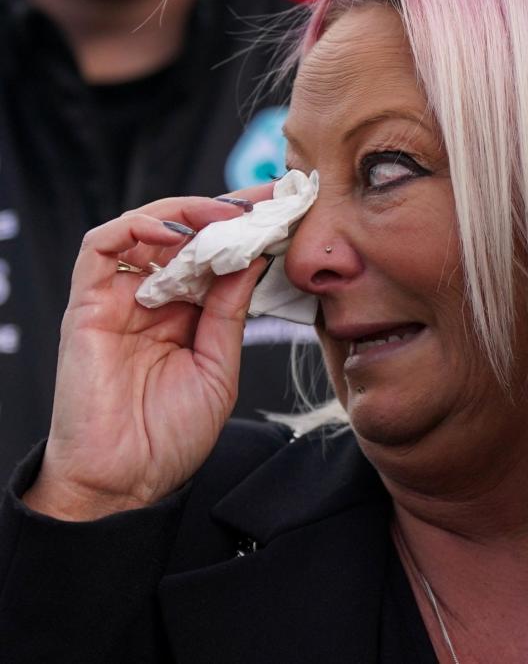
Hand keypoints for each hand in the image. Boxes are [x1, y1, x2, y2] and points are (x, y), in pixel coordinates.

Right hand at [24, 187, 275, 520]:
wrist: (125, 482)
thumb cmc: (170, 436)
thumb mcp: (219, 367)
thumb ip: (232, 312)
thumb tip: (255, 257)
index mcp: (187, 315)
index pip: (216, 255)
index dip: (247, 229)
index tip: (285, 210)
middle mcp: (152, 300)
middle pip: (185, 235)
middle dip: (226, 211)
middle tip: (265, 200)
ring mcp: (118, 300)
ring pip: (145, 231)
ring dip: (186, 213)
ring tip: (225, 217)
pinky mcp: (86, 306)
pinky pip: (100, 248)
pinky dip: (135, 226)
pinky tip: (174, 231)